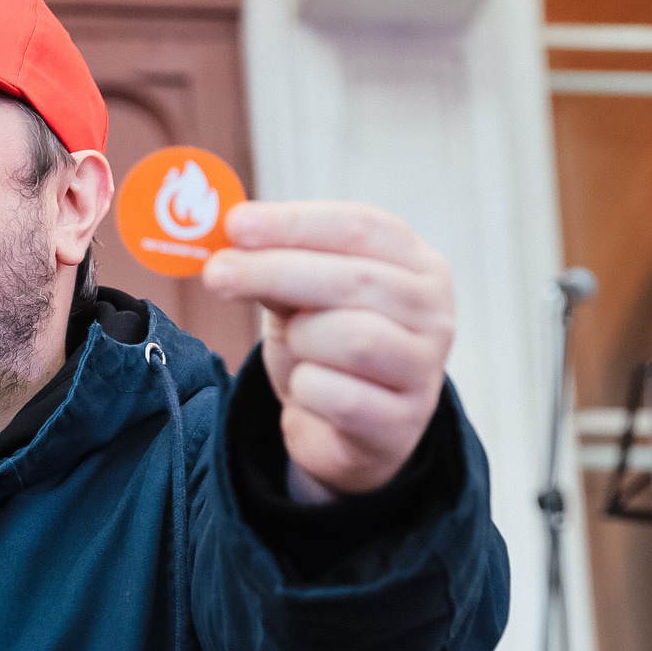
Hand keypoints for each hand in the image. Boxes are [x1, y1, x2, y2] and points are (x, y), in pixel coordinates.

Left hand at [202, 200, 453, 496]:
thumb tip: (230, 246)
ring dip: (301, 339)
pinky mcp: (403, 424)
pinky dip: (307, 391)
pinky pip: (341, 399)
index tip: (236, 224)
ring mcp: (425, 370)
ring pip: (353, 338)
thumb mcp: (301, 296)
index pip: (359, 227)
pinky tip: (306, 391)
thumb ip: (275, 267)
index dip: (294, 223)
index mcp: (416, 264)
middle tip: (217, 274)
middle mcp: (434, 312)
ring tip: (295, 347)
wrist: (345, 427)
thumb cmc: (325, 345)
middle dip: (275, 272)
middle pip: (353, 280)